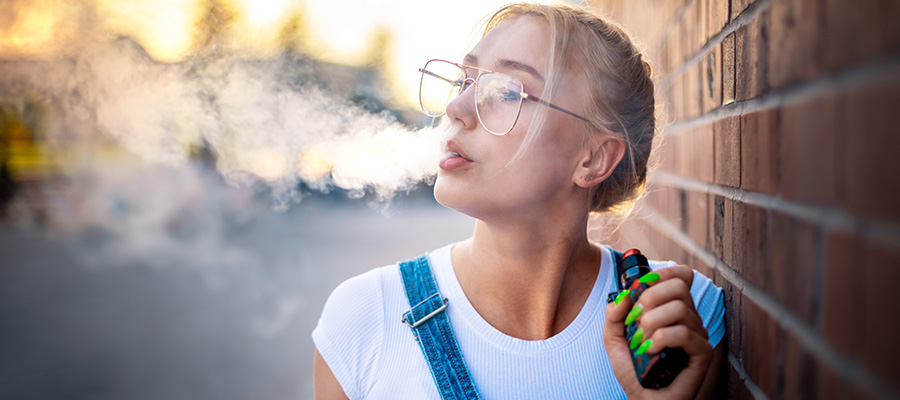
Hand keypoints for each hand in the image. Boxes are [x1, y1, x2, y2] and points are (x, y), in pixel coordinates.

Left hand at [603, 265, 712, 399]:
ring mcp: (697, 335)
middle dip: (650, 298)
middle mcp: (689, 318)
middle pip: (679, 287)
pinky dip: (661, 338)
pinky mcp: (702, 353)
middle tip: (636, 320)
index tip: (642, 285)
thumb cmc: (634, 369)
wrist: (643, 398)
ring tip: (642, 341)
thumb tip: (625, 295)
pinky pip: (685, 333)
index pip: (682, 276)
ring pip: (679, 309)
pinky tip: (651, 350)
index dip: (663, 273)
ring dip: (652, 322)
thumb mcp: (613, 338)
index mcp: (672, 309)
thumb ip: (614, 314)